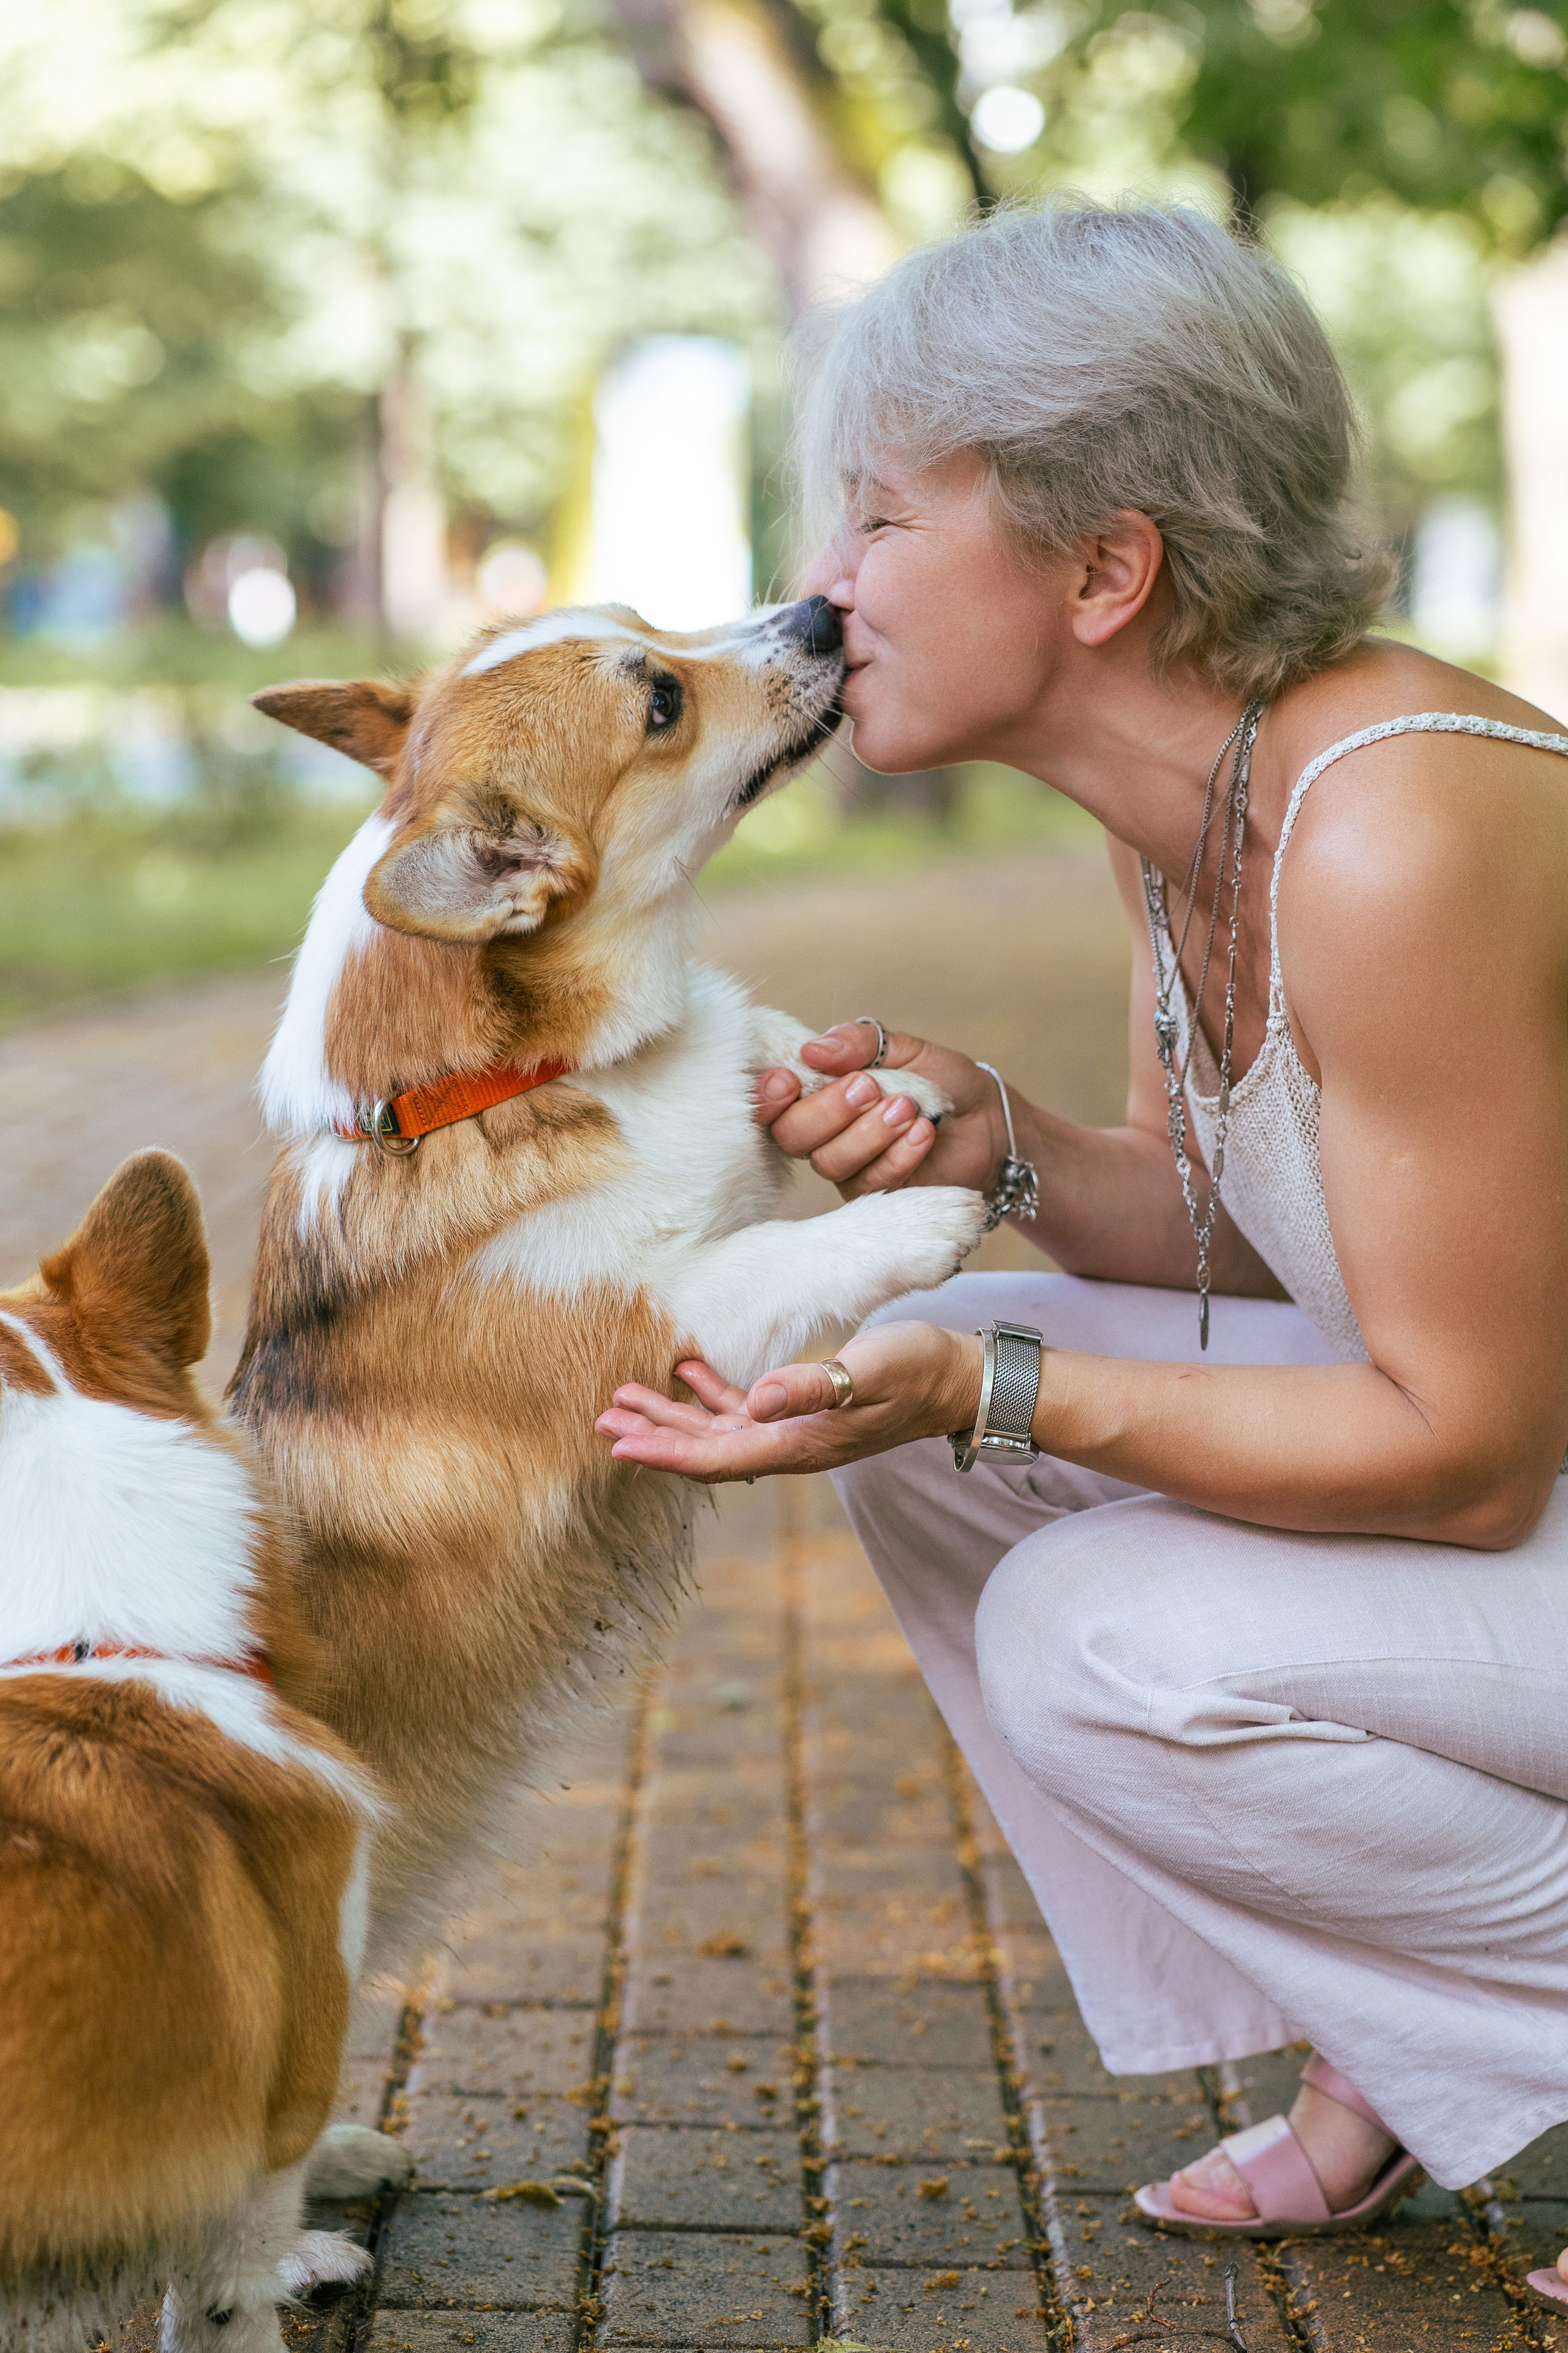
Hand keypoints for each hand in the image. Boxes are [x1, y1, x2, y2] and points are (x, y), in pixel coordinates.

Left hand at [595, 1321, 983, 1483]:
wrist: (957, 1380)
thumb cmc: (917, 1371)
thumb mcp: (867, 1371)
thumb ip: (814, 1385)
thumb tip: (757, 1399)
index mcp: (798, 1445)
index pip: (715, 1460)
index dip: (663, 1454)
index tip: (617, 1446)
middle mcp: (790, 1445)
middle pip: (705, 1452)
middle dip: (652, 1437)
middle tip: (602, 1420)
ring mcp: (795, 1431)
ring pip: (718, 1433)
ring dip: (672, 1418)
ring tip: (626, 1399)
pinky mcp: (804, 1410)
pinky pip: (744, 1410)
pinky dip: (710, 1394)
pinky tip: (687, 1370)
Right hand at [755, 1021, 1006, 1198]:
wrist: (991, 1125)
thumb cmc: (944, 1083)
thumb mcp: (907, 1050)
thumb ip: (861, 1044)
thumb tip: (813, 1048)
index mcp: (820, 1090)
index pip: (772, 1100)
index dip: (768, 1095)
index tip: (788, 1079)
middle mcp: (823, 1131)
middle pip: (792, 1134)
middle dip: (828, 1109)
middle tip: (869, 1087)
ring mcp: (847, 1166)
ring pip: (828, 1161)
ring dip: (868, 1132)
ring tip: (908, 1108)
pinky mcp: (875, 1195)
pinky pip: (869, 1182)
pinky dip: (897, 1154)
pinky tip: (924, 1133)